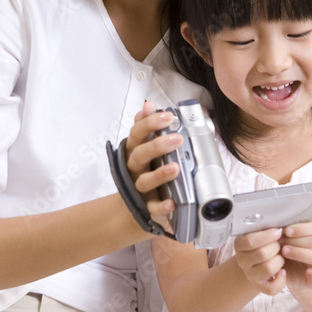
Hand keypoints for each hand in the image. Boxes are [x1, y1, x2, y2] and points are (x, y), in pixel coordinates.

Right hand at [124, 101, 182, 230]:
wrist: (134, 205)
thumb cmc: (144, 169)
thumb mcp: (144, 146)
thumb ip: (147, 126)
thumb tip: (149, 104)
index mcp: (135, 151)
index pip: (137, 133)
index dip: (149, 123)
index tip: (167, 116)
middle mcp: (134, 168)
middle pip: (140, 155)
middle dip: (157, 146)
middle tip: (177, 139)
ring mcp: (139, 188)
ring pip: (145, 181)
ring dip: (159, 174)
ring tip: (176, 168)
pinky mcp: (146, 206)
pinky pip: (153, 207)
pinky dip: (162, 206)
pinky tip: (172, 203)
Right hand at [234, 228, 285, 295]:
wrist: (260, 260)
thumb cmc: (263, 242)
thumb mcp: (260, 232)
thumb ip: (265, 227)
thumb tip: (279, 225)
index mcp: (240, 245)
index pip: (250, 241)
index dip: (267, 236)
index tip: (277, 232)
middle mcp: (242, 261)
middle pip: (262, 254)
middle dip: (276, 247)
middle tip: (279, 244)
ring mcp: (251, 275)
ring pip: (268, 268)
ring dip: (279, 260)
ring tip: (281, 256)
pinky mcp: (261, 287)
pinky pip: (271, 288)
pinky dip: (280, 280)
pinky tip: (283, 271)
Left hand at [279, 215, 311, 291]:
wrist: (289, 272)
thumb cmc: (288, 249)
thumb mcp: (289, 236)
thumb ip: (291, 227)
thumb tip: (285, 214)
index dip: (302, 228)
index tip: (286, 229)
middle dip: (297, 240)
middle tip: (282, 241)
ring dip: (299, 253)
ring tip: (284, 251)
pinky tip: (307, 272)